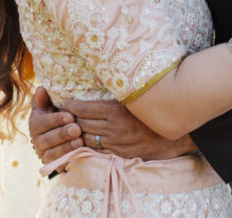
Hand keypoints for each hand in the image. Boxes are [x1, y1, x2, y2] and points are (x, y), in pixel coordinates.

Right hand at [29, 86, 82, 163]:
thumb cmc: (59, 115)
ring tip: (80, 140)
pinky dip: (68, 157)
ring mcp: (43, 153)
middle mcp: (36, 140)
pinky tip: (79, 151)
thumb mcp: (51, 105)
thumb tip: (41, 89)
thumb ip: (45, 98)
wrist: (64, 135)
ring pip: (53, 152)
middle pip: (48, 138)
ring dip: (67, 146)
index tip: (71, 116)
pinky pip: (58, 163)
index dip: (56, 120)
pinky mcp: (52, 164)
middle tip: (77, 129)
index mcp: (35, 123)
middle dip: (63, 133)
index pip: (42, 122)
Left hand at [61, 98, 196, 160]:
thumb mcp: (133, 99)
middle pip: (82, 123)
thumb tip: (99, 77)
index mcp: (115, 111)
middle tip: (62, 114)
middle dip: (70, 119)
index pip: (84, 109)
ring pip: (86, 137)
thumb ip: (116, 92)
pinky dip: (87, 144)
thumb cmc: (150, 112)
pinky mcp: (117, 153)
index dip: (70, 106)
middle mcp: (113, 128)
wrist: (168, 136)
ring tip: (69, 126)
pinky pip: (95, 150)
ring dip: (77, 132)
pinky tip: (82, 139)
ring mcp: (115, 143)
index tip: (64, 102)